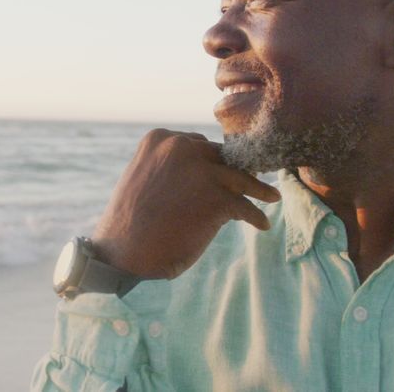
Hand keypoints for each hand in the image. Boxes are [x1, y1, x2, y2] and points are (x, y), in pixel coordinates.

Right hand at [91, 129, 280, 279]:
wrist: (122, 254)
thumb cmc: (130, 224)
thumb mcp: (145, 179)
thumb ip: (169, 169)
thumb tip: (202, 174)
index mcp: (160, 139)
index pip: (198, 144)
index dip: (212, 162)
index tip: (224, 172)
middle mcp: (182, 147)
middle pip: (221, 157)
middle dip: (235, 171)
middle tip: (252, 182)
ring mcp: (202, 171)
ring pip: (239, 177)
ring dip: (258, 188)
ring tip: (270, 196)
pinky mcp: (217, 198)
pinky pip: (245, 205)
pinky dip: (255, 215)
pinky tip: (261, 224)